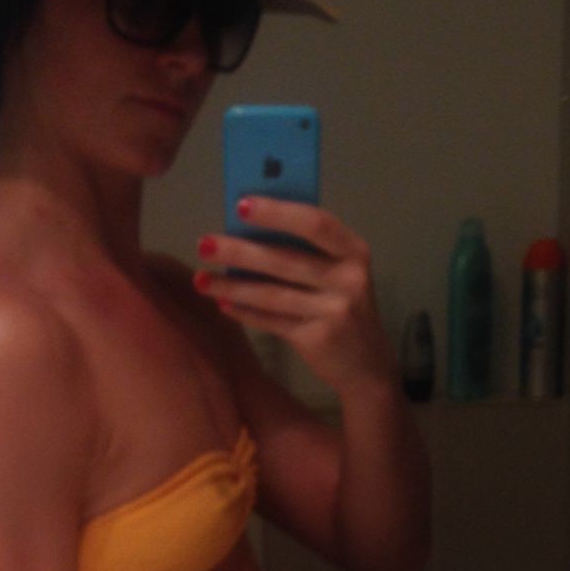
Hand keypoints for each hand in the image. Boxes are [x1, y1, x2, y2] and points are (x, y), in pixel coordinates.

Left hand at [194, 198, 396, 393]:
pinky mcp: (317, 339)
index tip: (240, 205)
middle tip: (204, 244)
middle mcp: (348, 279)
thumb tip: (248, 228)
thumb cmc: (344, 306)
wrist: (367, 366)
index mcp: (354, 252)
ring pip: (272, 294)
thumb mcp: (339, 273)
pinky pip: (272, 321)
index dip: (277, 213)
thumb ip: (307, 251)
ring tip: (201, 280)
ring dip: (232, 286)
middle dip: (240, 252)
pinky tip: (223, 304)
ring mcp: (334, 311)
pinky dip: (245, 312)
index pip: (316, 223)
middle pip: (285, 260)